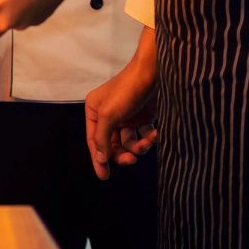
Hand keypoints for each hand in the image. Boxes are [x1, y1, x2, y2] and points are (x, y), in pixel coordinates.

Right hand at [85, 27, 157, 180]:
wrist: (152, 72)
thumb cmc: (126, 90)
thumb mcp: (109, 114)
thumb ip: (102, 138)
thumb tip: (100, 159)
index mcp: (95, 111)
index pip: (94, 141)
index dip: (99, 159)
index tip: (104, 176)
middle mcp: (109, 115)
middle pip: (112, 145)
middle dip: (122, 153)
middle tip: (131, 160)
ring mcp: (127, 117)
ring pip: (129, 142)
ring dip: (138, 146)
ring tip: (147, 143)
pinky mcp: (143, 117)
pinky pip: (143, 136)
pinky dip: (149, 138)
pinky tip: (155, 134)